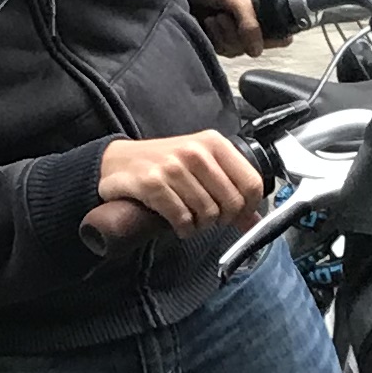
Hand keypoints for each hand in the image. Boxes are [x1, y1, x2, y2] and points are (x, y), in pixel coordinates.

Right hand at [87, 129, 266, 239]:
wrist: (117, 162)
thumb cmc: (162, 164)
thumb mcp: (201, 168)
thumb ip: (230, 189)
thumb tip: (254, 221)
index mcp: (213, 143)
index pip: (251, 183)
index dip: (248, 207)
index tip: (236, 216)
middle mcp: (195, 152)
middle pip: (231, 203)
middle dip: (220, 220)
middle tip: (206, 219)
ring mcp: (173, 166)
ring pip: (207, 213)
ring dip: (199, 225)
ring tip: (188, 218)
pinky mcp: (153, 183)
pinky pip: (182, 218)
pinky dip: (182, 228)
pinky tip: (177, 223)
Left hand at [185, 0, 267, 57]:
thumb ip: (250, 23)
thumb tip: (256, 51)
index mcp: (266, 7)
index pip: (282, 33)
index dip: (273, 37)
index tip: (257, 31)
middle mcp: (254, 21)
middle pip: (258, 47)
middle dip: (238, 34)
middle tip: (226, 15)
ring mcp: (237, 31)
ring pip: (239, 50)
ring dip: (224, 35)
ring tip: (216, 16)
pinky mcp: (221, 39)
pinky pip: (224, 51)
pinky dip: (215, 39)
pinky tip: (209, 23)